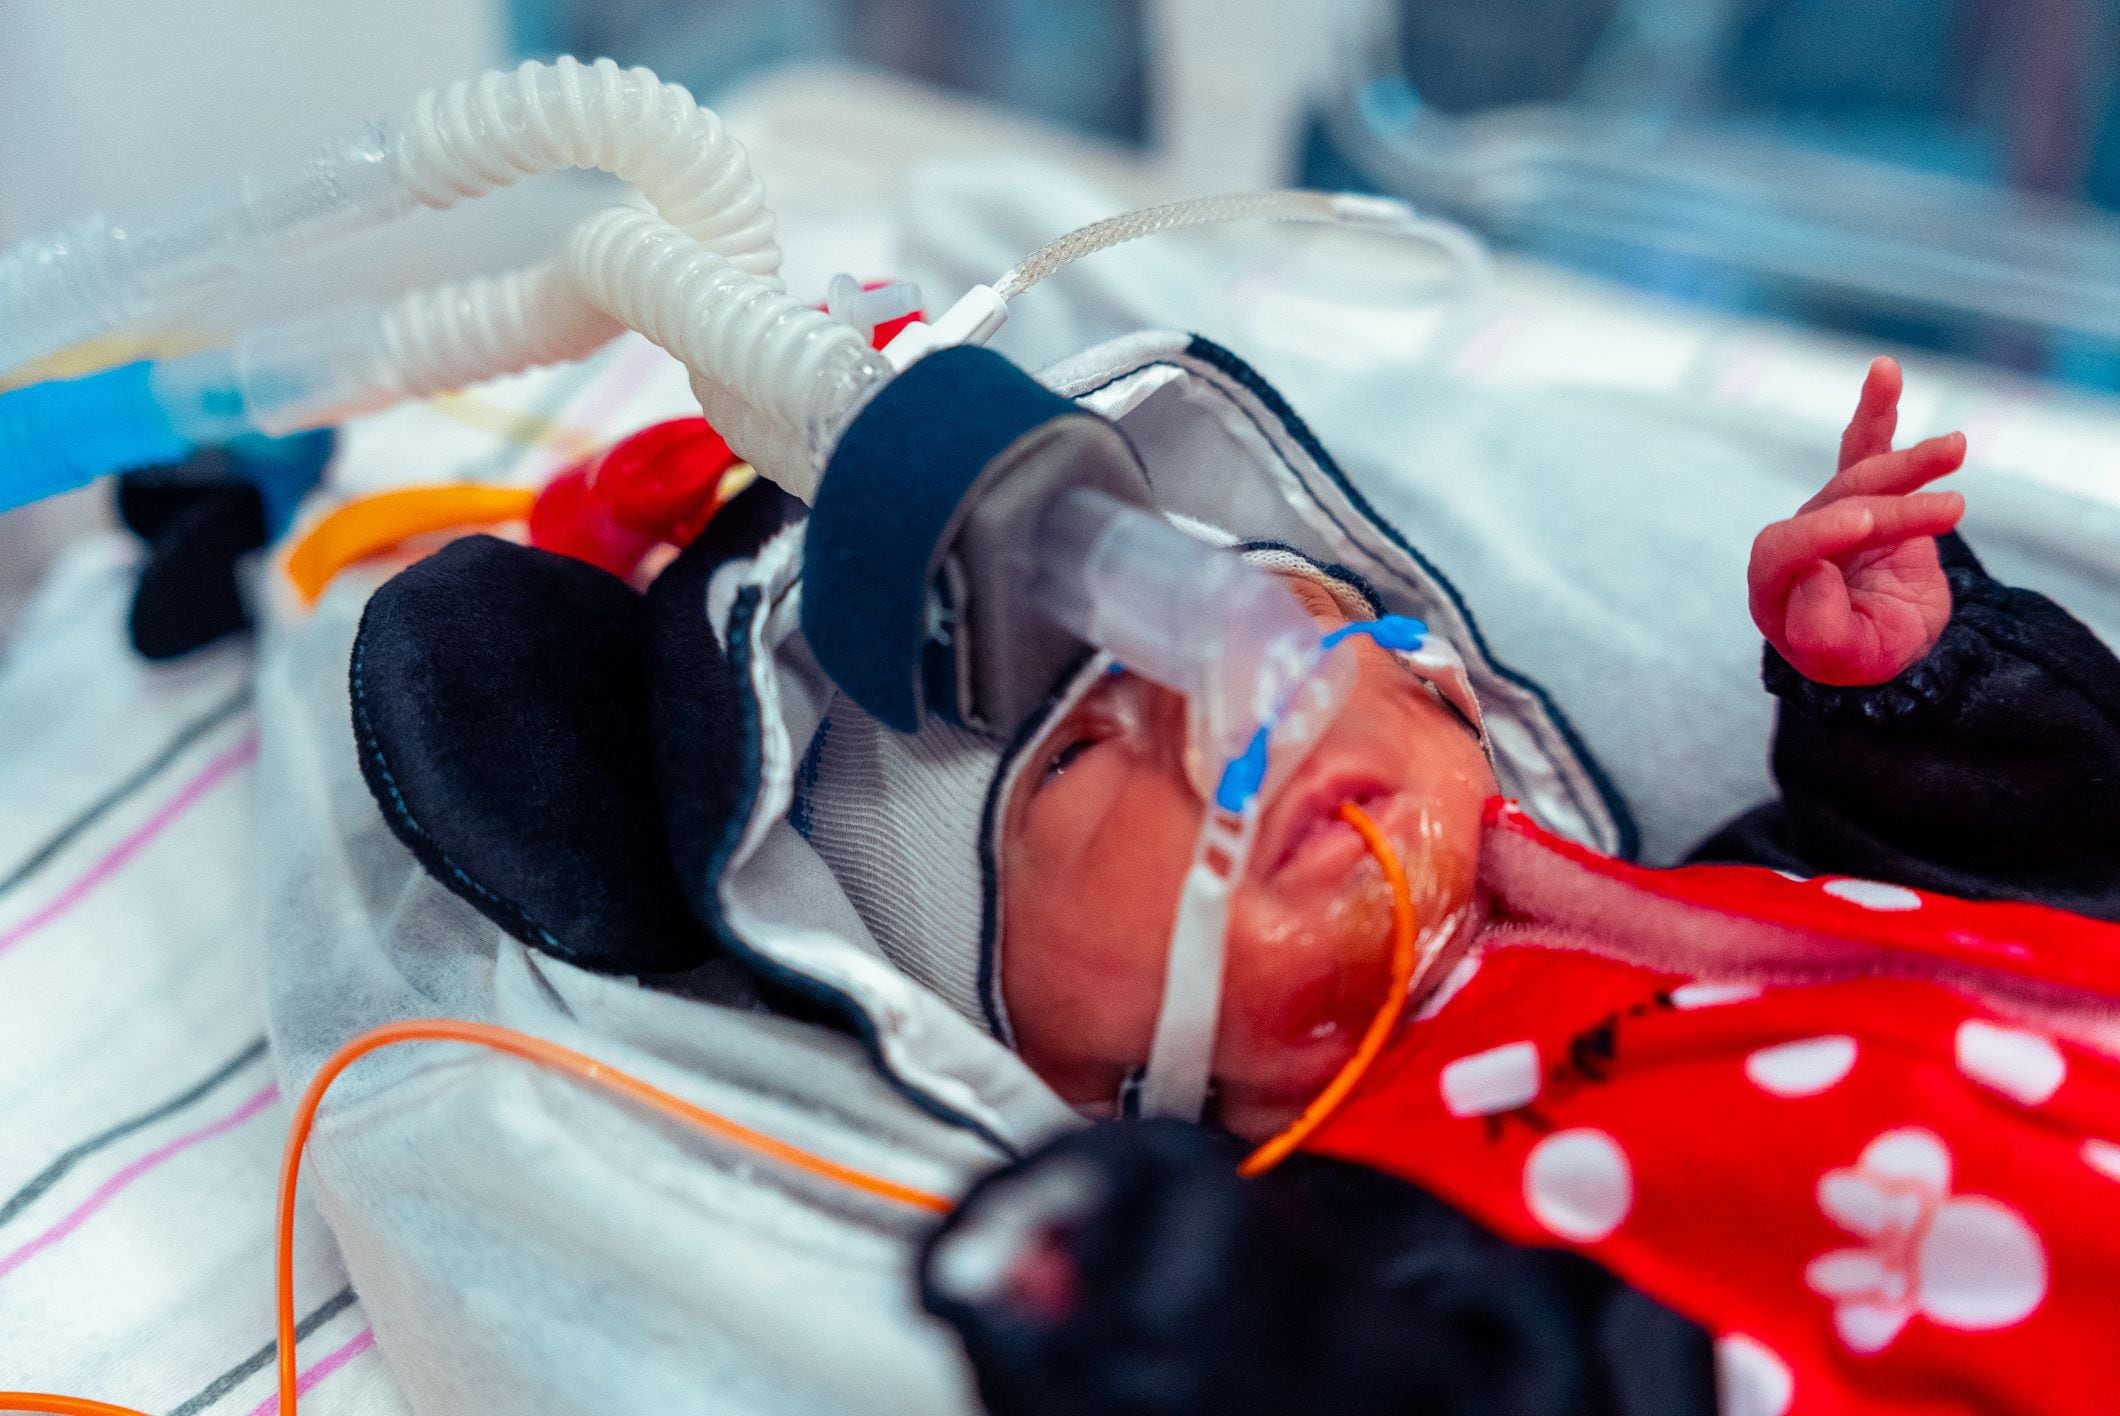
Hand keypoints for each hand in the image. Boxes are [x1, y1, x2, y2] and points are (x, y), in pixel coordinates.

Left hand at [1748, 357, 1967, 685]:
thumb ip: (1821, 632)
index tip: (1866, 524)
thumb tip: (1811, 576)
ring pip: (1859, 477)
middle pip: (1834, 511)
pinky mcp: (1861, 492)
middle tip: (1949, 512)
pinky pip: (1862, 445)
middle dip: (1893, 510)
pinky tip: (1885, 370)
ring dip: (1909, 463)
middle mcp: (1793, 543)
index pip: (1783, 552)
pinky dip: (1875, 409)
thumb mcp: (1848, 660)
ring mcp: (1826, 512)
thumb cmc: (1866, 653)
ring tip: (1955, 450)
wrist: (1894, 641)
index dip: (1819, 535)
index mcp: (1773, 587)